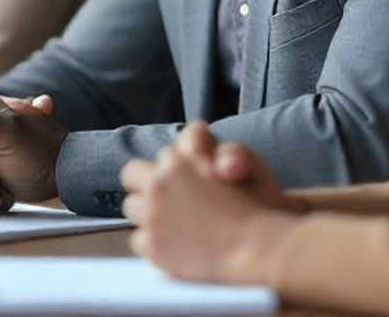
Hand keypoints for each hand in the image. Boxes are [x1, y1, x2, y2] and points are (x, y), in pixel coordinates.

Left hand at [120, 121, 299, 283]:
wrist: (258, 247)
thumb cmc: (256, 201)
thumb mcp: (241, 158)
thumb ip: (205, 141)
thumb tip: (185, 144)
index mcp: (178, 159)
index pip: (161, 154)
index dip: (171, 167)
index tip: (185, 179)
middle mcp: (160, 183)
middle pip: (131, 175)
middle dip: (145, 183)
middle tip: (167, 197)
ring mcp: (153, 216)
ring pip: (131, 208)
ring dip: (147, 212)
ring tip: (175, 222)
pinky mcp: (152, 246)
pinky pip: (137, 241)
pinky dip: (153, 244)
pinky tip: (177, 245)